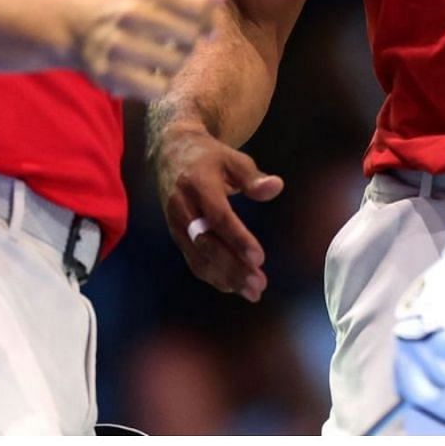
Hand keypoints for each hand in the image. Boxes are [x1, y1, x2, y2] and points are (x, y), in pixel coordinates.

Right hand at [70, 0, 226, 100]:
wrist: (77, 27)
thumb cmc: (128, 8)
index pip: (199, 8)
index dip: (209, 22)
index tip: (206, 30)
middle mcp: (129, 13)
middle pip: (190, 38)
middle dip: (190, 44)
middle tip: (177, 44)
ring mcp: (117, 44)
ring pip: (175, 64)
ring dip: (175, 65)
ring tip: (162, 58)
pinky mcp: (109, 73)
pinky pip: (157, 88)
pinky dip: (159, 85)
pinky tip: (149, 75)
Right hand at [155, 122, 283, 301]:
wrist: (169, 153)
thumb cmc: (208, 157)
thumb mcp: (232, 158)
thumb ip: (252, 176)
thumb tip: (275, 187)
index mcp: (198, 185)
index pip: (218, 217)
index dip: (237, 239)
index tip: (259, 258)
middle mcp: (183, 208)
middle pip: (207, 244)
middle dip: (233, 267)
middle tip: (258, 285)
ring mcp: (177, 225)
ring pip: (199, 257)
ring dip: (225, 278)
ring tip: (252, 292)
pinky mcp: (177, 236)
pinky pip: (193, 260)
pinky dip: (212, 276)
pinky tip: (232, 286)